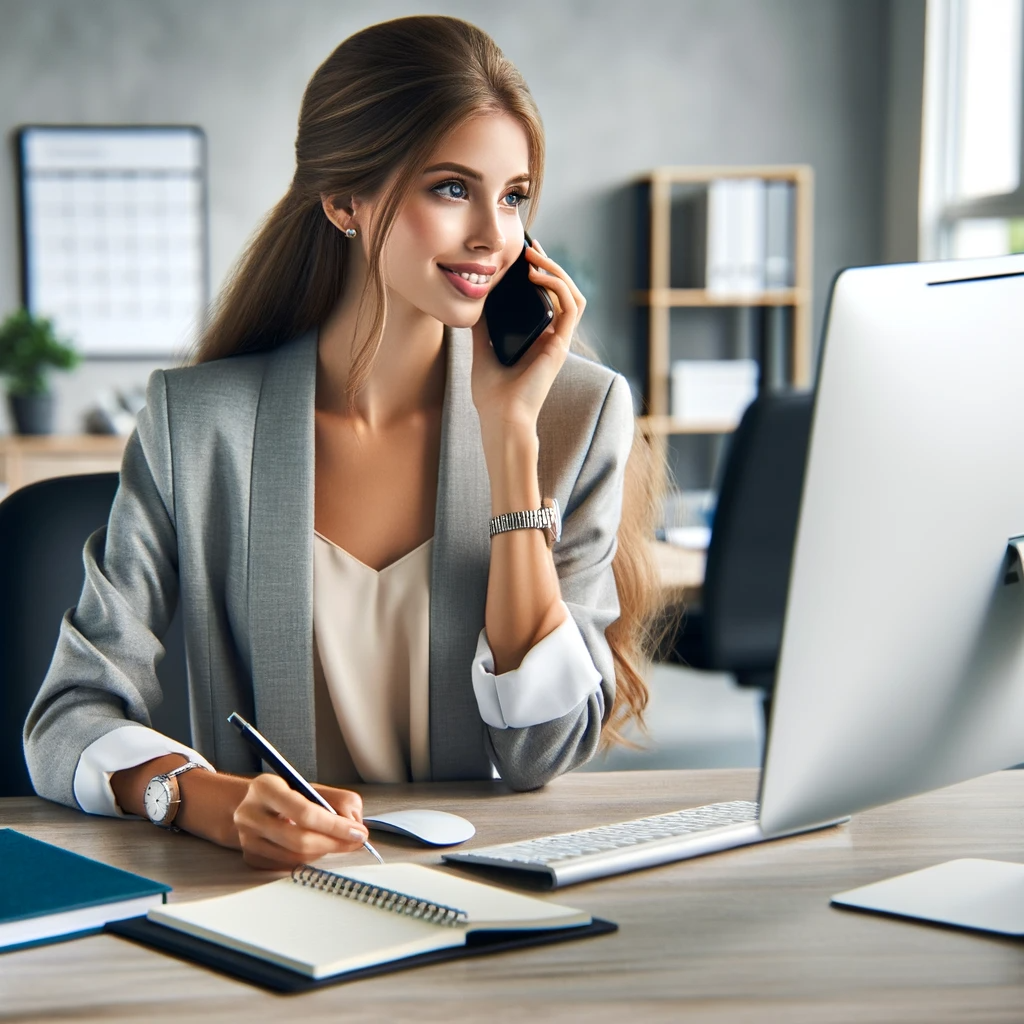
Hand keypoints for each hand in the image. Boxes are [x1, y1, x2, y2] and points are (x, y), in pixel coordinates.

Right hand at [232, 774, 369, 869]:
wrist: (253, 805)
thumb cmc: (288, 795)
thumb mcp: (312, 787)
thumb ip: (339, 800)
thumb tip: (354, 823)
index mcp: (266, 788)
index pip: (304, 812)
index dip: (335, 826)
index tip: (357, 832)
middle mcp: (250, 814)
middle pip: (299, 840)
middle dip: (334, 843)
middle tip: (355, 841)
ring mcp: (247, 839)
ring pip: (296, 857)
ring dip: (323, 852)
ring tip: (336, 841)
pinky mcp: (250, 857)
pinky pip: (288, 866)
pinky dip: (308, 859)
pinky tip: (314, 847)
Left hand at [471, 239, 586, 441]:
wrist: (500, 418)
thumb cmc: (492, 394)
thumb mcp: (482, 350)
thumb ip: (483, 326)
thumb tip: (474, 300)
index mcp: (538, 338)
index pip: (548, 298)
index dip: (541, 273)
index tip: (525, 255)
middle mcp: (553, 338)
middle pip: (563, 292)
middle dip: (549, 265)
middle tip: (531, 247)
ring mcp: (559, 341)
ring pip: (572, 295)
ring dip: (557, 271)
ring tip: (534, 257)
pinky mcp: (560, 345)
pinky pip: (570, 307)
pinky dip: (557, 286)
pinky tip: (537, 276)